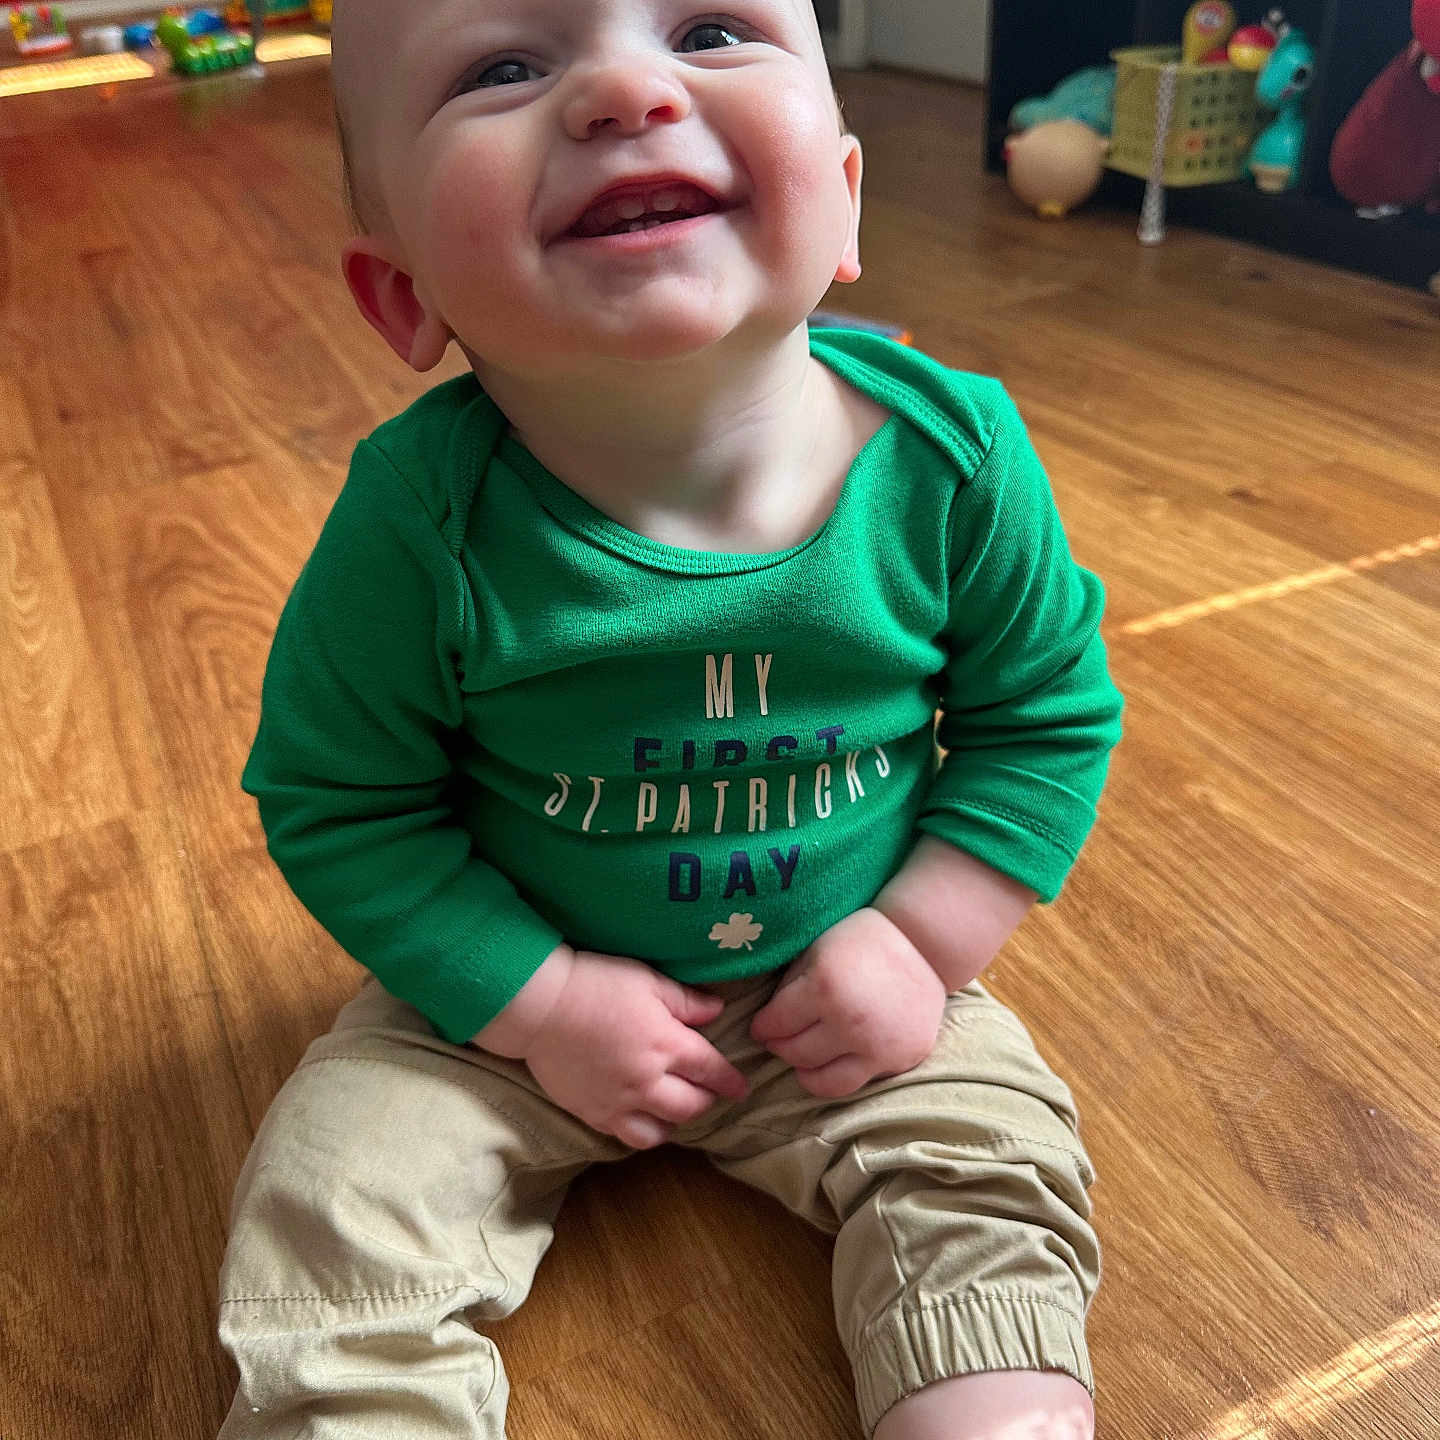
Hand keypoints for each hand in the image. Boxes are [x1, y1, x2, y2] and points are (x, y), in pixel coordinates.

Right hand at [519, 949, 749, 1149]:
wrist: (539, 1006)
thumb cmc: (595, 983)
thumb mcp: (647, 980)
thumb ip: (686, 1001)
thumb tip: (718, 1011)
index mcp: (666, 1045)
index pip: (711, 1071)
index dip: (730, 1081)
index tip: (741, 1087)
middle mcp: (647, 1082)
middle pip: (691, 1107)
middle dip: (707, 1101)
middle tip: (709, 1093)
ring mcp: (618, 1103)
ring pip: (660, 1131)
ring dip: (675, 1122)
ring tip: (674, 1109)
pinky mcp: (591, 1114)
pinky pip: (625, 1137)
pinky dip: (641, 1132)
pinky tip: (641, 1118)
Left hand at [749, 908, 946, 1097]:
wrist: (924, 943)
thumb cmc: (862, 940)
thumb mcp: (815, 951)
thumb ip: (789, 988)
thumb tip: (768, 1022)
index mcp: (824, 987)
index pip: (775, 1024)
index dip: (761, 1028)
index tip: (759, 1028)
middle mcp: (850, 1022)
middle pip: (796, 1053)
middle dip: (779, 1047)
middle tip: (777, 1040)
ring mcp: (878, 1046)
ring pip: (824, 1082)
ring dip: (805, 1071)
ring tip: (801, 1060)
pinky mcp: (901, 1059)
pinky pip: (859, 1082)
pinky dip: (840, 1073)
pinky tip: (833, 1060)